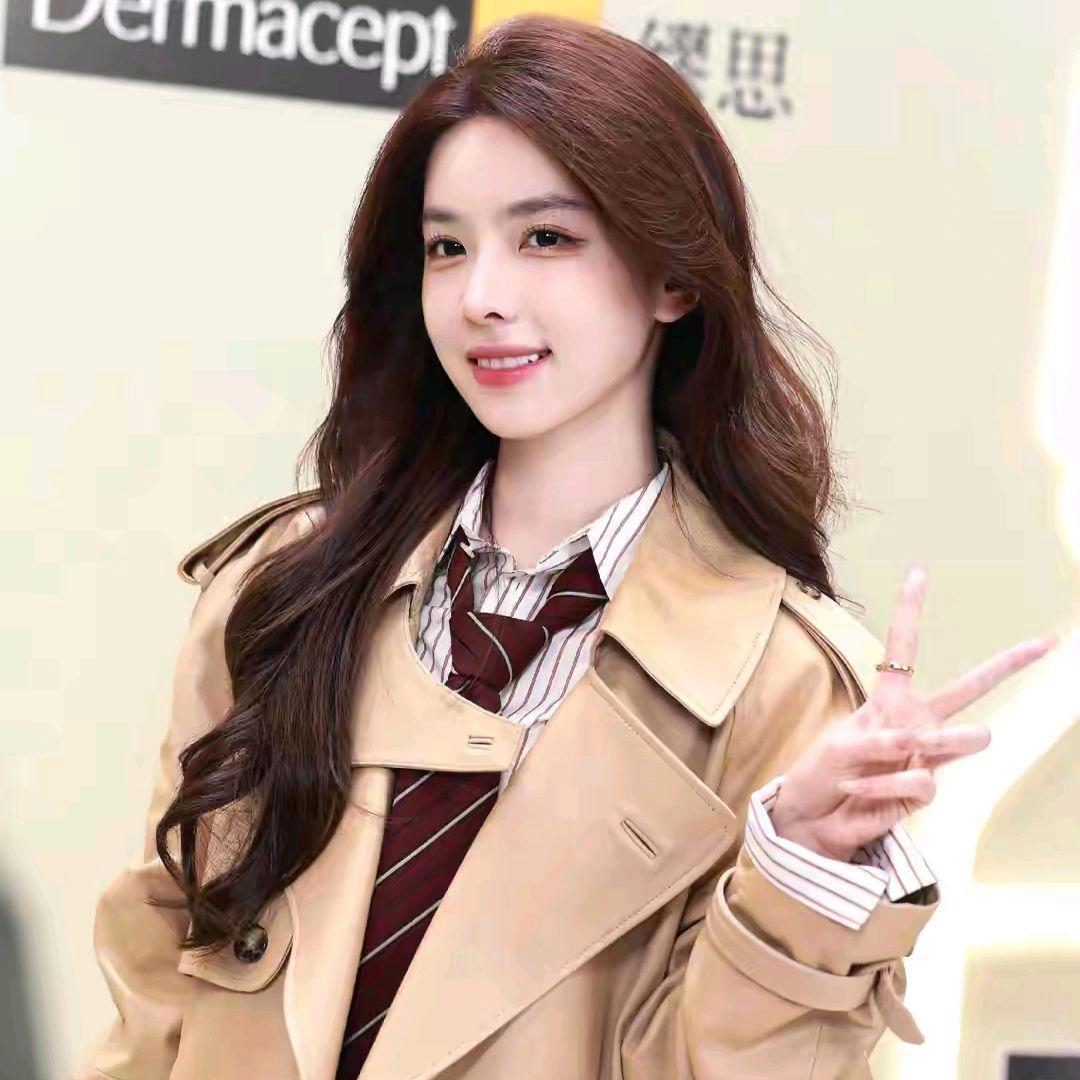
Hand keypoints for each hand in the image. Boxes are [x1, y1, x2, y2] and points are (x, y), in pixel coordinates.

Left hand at [769, 565, 1055, 862]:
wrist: (812, 819)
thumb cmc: (818, 775)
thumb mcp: (838, 747)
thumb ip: (880, 743)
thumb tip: (917, 746)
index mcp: (888, 700)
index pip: (902, 649)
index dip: (910, 611)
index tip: (918, 573)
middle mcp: (915, 723)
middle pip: (967, 689)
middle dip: (1006, 665)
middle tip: (1044, 643)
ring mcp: (926, 756)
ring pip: (961, 740)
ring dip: (930, 747)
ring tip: (891, 758)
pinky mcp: (926, 789)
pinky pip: (919, 780)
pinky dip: (885, 787)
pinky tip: (864, 793)